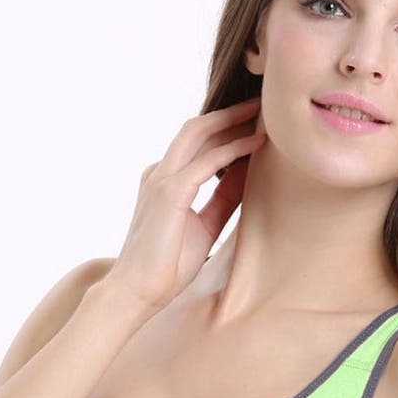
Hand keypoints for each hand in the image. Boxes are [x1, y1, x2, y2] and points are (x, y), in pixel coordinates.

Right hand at [102, 97, 265, 310]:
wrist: (137, 293)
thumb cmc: (168, 265)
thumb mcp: (206, 225)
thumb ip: (224, 198)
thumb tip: (248, 175)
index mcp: (164, 180)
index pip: (196, 145)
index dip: (225, 130)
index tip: (254, 122)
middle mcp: (159, 173)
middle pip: (196, 129)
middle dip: (228, 113)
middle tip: (260, 105)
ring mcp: (161, 180)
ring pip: (198, 134)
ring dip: (231, 120)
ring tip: (260, 113)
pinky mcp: (170, 193)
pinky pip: (206, 162)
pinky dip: (233, 149)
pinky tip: (255, 144)